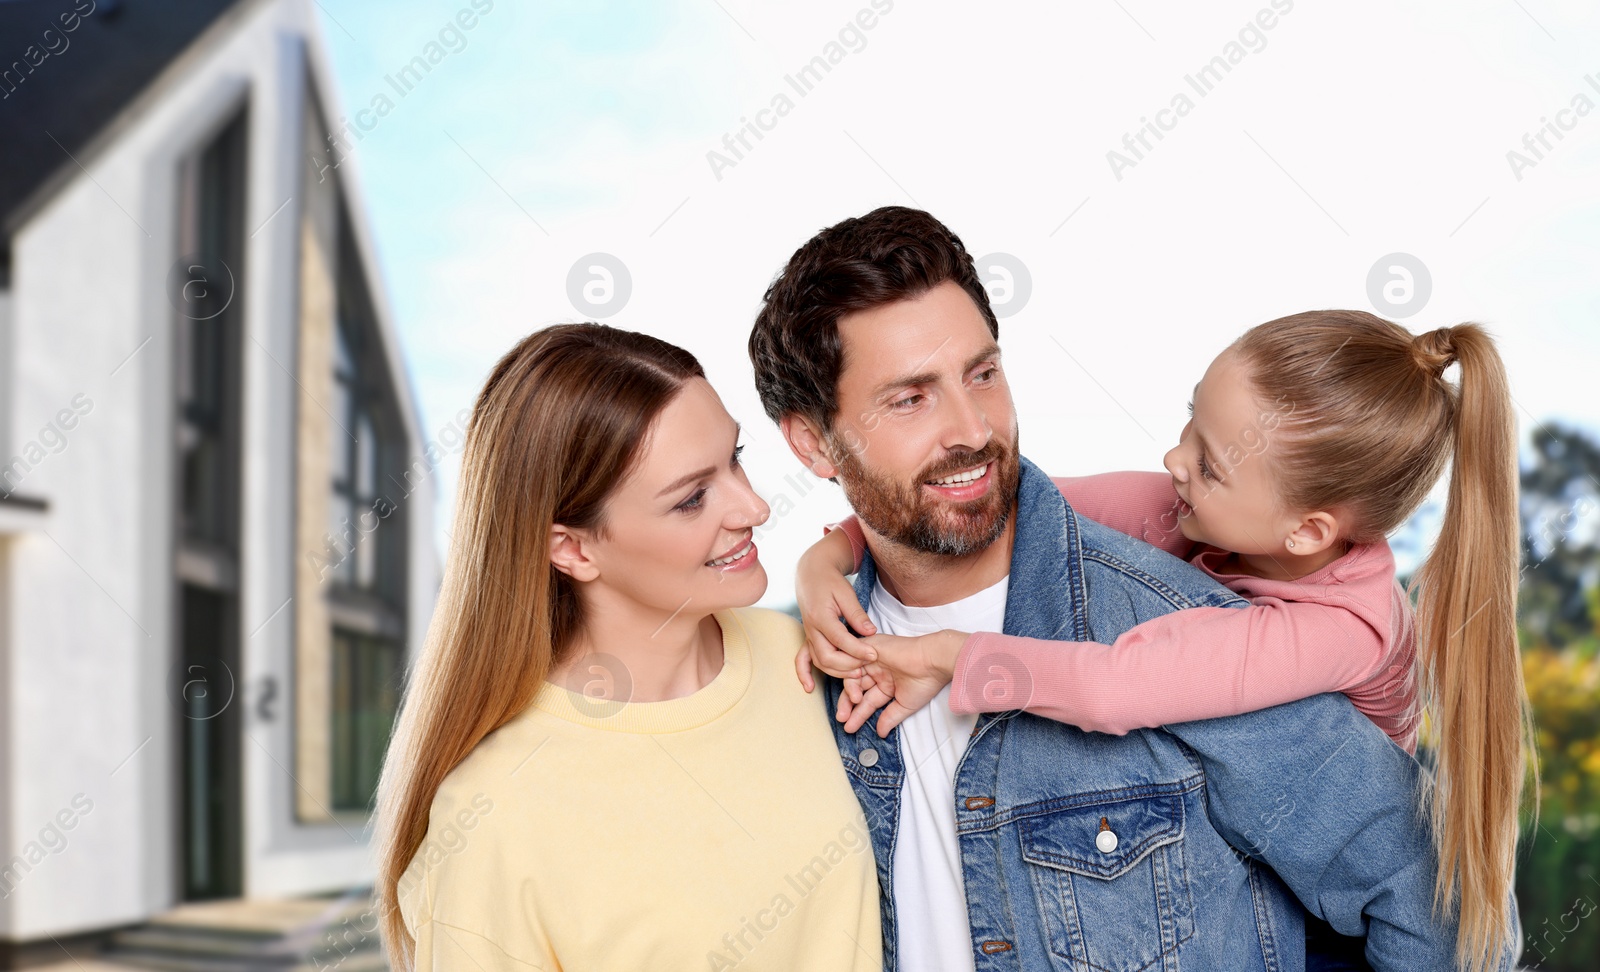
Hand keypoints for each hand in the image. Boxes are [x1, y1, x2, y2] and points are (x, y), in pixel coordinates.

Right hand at [794, 529, 876, 691]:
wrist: (812, 575)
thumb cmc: (831, 582)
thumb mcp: (846, 593)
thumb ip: (857, 614)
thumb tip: (871, 633)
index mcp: (821, 616)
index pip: (840, 639)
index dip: (858, 650)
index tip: (875, 655)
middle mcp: (811, 628)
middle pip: (827, 656)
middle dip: (849, 665)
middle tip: (868, 666)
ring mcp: (808, 635)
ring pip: (819, 661)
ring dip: (837, 671)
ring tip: (858, 674)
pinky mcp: (808, 638)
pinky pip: (802, 659)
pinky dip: (804, 674)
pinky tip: (810, 688)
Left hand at [837, 630, 966, 736]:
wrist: (931, 661)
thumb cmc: (925, 681)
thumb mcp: (905, 705)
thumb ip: (890, 718)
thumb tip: (881, 733)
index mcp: (887, 684)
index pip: (867, 701)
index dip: (857, 715)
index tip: (849, 727)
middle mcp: (878, 671)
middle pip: (856, 689)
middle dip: (848, 704)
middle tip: (842, 718)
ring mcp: (873, 660)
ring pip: (852, 675)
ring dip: (849, 690)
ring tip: (854, 701)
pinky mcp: (869, 647)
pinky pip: (852, 657)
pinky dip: (848, 670)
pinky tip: (851, 683)